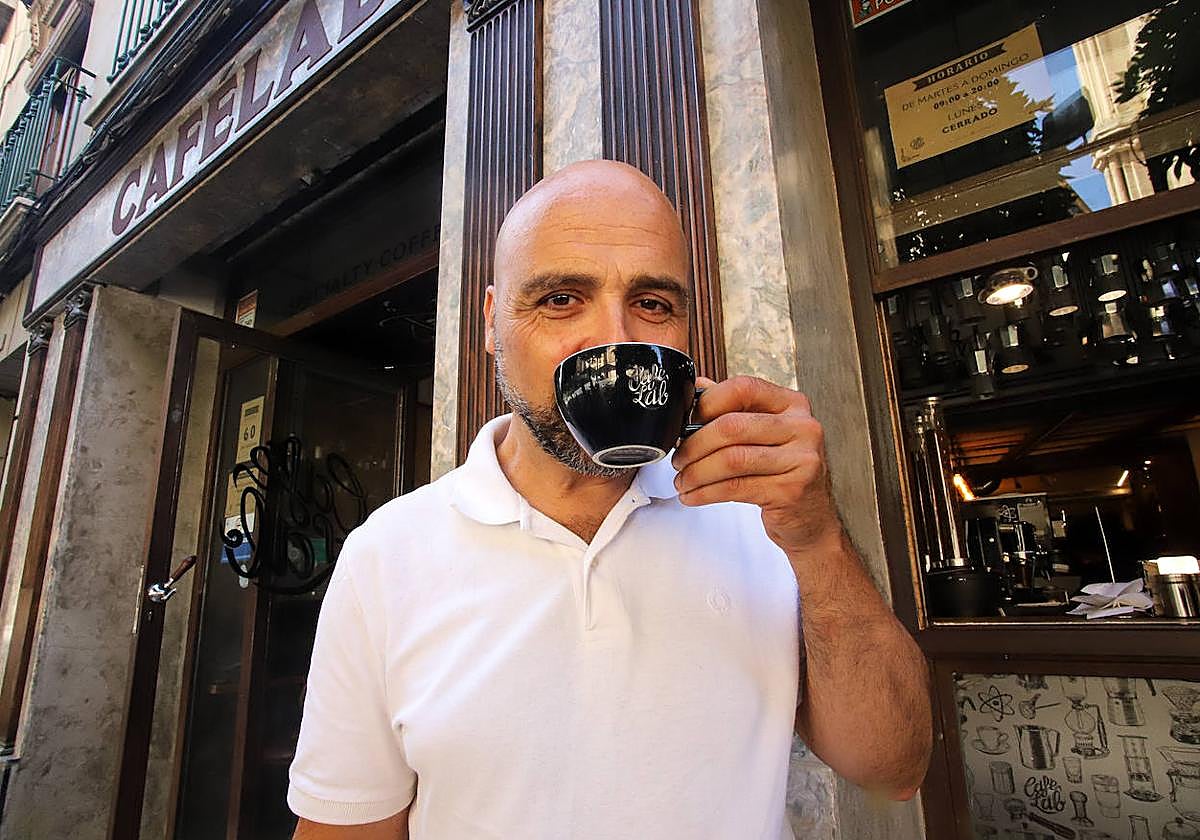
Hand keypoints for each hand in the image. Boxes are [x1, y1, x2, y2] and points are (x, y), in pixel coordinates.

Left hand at [671, 375, 841, 553]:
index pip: (743, 388)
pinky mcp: (791, 490)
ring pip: (731, 460)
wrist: (811, 517)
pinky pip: (735, 488)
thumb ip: (734, 409)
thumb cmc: (782, 472)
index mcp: (793, 404)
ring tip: (683, 481)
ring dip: (697, 472)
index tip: (685, 422)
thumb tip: (697, 387)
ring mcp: (801, 459)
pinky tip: (693, 496)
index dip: (707, 403)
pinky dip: (706, 492)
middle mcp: (803, 427)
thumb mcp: (764, 434)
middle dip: (694, 445)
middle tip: (679, 459)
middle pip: (732, 426)